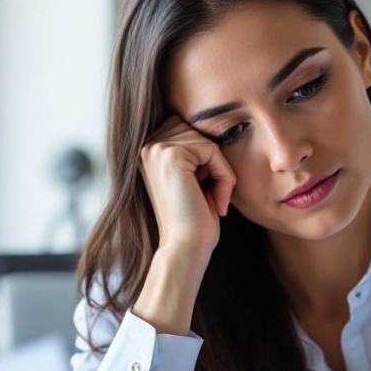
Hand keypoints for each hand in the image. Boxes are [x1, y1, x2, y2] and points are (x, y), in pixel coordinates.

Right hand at [139, 116, 235, 263]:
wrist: (186, 248)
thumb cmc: (194, 220)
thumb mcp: (193, 178)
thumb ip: (195, 151)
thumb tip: (214, 122)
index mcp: (148, 151)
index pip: (189, 130)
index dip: (206, 158)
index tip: (207, 190)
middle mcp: (146, 146)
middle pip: (198, 131)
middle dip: (213, 162)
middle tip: (214, 195)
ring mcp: (156, 149)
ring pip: (207, 141)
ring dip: (220, 170)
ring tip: (215, 199)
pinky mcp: (170, 155)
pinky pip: (213, 150)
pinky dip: (224, 175)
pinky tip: (217, 201)